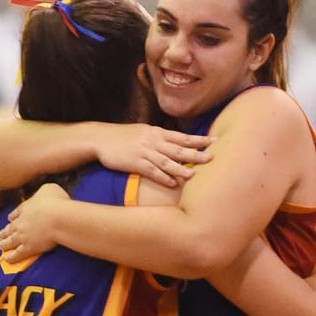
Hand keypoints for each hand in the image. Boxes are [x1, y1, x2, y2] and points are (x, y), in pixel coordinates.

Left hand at [0, 183, 67, 262]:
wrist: (59, 218)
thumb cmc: (57, 202)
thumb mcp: (50, 188)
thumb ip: (43, 191)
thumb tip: (43, 193)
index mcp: (26, 208)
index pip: (16, 213)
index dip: (12, 217)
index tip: (9, 219)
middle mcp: (21, 222)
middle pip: (10, 228)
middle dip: (5, 231)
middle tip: (1, 234)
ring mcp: (23, 236)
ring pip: (10, 241)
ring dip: (5, 244)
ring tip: (1, 246)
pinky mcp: (29, 248)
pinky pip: (17, 254)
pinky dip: (12, 257)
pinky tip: (7, 259)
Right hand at [92, 123, 214, 187]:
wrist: (100, 138)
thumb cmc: (123, 136)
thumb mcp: (143, 131)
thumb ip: (159, 137)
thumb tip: (174, 142)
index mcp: (157, 132)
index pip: (182, 137)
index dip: (199, 139)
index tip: (215, 141)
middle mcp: (153, 141)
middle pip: (178, 148)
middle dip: (196, 153)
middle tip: (212, 157)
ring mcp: (144, 152)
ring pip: (166, 161)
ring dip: (181, 168)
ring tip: (194, 175)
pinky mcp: (134, 162)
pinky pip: (151, 171)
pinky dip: (162, 177)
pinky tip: (172, 183)